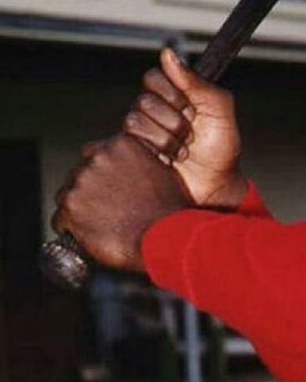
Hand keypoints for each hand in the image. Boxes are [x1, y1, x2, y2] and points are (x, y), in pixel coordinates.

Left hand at [52, 134, 190, 271]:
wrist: (166, 237)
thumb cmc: (170, 211)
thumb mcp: (163, 173)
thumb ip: (140, 164)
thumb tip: (130, 172)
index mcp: (121, 145)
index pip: (95, 153)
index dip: (100, 173)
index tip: (105, 186)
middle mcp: (98, 158)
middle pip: (78, 173)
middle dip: (88, 191)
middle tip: (103, 209)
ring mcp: (82, 181)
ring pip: (66, 195)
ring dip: (77, 209)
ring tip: (97, 224)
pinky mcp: (71, 207)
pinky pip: (59, 220)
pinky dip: (69, 229)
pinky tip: (86, 236)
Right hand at [123, 46, 247, 207]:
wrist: (215, 186)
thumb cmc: (222, 148)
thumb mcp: (219, 109)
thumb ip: (197, 81)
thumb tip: (167, 53)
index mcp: (173, 96)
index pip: (153, 78)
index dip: (171, 94)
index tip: (191, 109)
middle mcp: (154, 111)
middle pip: (143, 101)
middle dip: (172, 122)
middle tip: (190, 137)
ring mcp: (141, 133)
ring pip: (132, 122)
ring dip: (164, 141)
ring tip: (181, 153)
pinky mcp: (131, 154)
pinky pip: (119, 142)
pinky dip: (146, 151)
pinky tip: (163, 160)